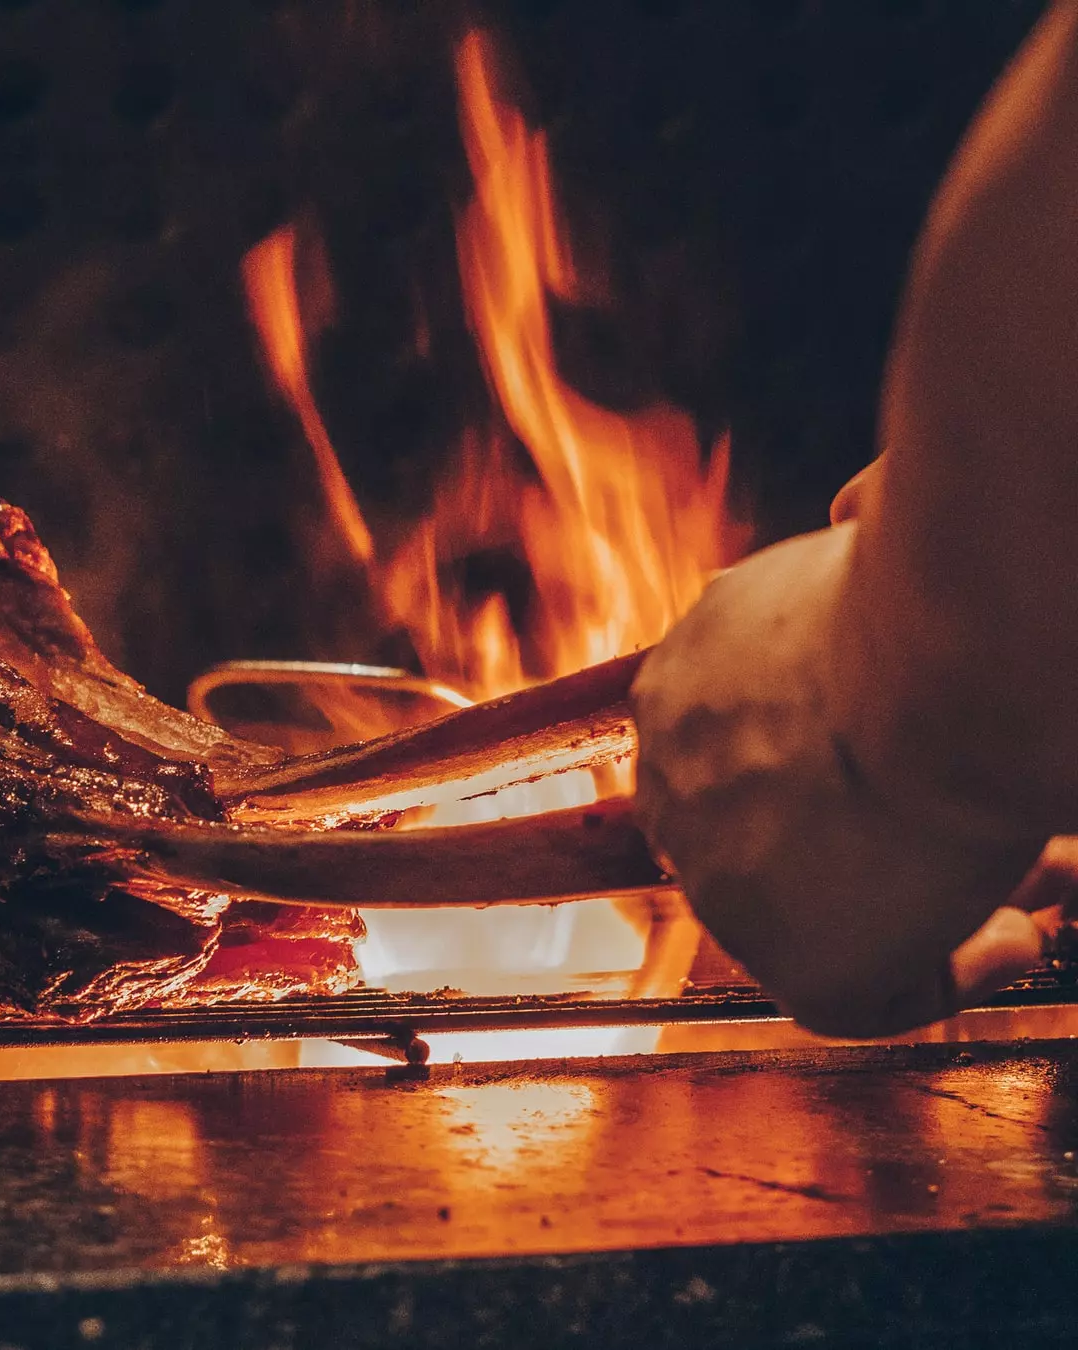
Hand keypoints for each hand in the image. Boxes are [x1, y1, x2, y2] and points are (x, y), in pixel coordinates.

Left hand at [632, 524, 1050, 1037]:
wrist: (942, 669)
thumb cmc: (934, 585)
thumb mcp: (876, 523)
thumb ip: (865, 520)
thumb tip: (856, 498)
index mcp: (684, 677)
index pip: (745, 739)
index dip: (842, 755)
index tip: (932, 752)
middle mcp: (678, 779)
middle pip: (776, 830)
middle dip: (879, 835)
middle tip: (991, 833)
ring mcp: (723, 877)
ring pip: (822, 914)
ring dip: (929, 904)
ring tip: (1038, 880)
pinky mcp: (792, 963)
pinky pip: (861, 998)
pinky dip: (946, 974)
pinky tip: (1015, 935)